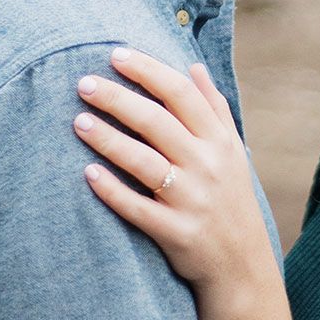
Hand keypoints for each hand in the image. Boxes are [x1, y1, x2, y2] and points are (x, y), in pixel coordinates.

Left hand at [75, 48, 275, 296]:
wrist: (242, 265)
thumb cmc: (230, 199)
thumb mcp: (233, 152)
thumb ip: (214, 108)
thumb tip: (193, 67)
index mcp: (220, 141)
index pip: (181, 94)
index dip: (148, 70)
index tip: (115, 54)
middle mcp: (208, 165)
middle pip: (157, 121)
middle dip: (118, 98)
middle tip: (83, 83)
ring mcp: (192, 200)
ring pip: (144, 162)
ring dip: (108, 140)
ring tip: (78, 122)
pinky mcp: (177, 232)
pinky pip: (138, 208)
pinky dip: (112, 190)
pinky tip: (88, 173)